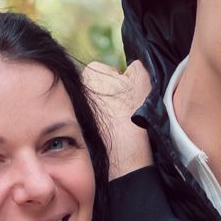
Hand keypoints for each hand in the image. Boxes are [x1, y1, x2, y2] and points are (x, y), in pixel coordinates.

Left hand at [82, 59, 152, 179]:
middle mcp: (79, 89)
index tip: (128, 98)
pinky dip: (105, 125)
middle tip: (125, 111)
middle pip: (103, 88)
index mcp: (91, 72)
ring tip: (121, 123)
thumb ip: (136, 67)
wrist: (124, 153)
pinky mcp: (80, 128)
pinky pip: (96, 121)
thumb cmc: (134, 114)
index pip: (111, 72)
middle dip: (113, 97)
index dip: (124, 84)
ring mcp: (77, 110)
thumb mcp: (142, 80)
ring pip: (100, 105)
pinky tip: (114, 133)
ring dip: (109, 111)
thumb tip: (131, 68)